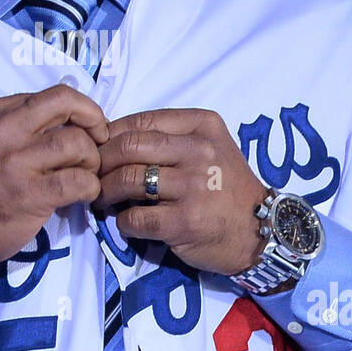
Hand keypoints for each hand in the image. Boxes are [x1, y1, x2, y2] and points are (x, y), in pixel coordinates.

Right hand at [0, 84, 107, 280]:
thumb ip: (15, 125)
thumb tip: (63, 121)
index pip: (52, 94)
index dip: (81, 108)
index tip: (89, 125)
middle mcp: (3, 130)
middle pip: (68, 106)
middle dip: (94, 123)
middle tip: (98, 144)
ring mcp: (15, 163)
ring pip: (77, 143)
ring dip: (92, 160)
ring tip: (86, 174)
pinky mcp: (28, 195)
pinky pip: (77, 181)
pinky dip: (89, 187)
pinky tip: (83, 194)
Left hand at [93, 108, 266, 276]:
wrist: (260, 229)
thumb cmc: (226, 186)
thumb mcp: (209, 146)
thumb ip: (169, 137)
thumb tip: (111, 138)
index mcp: (202, 126)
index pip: (141, 121)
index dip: (110, 134)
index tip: (99, 148)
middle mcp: (199, 151)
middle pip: (128, 147)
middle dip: (101, 161)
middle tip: (92, 174)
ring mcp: (194, 187)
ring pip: (128, 180)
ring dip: (105, 191)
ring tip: (102, 198)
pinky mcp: (185, 222)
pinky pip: (135, 217)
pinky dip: (122, 221)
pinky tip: (125, 222)